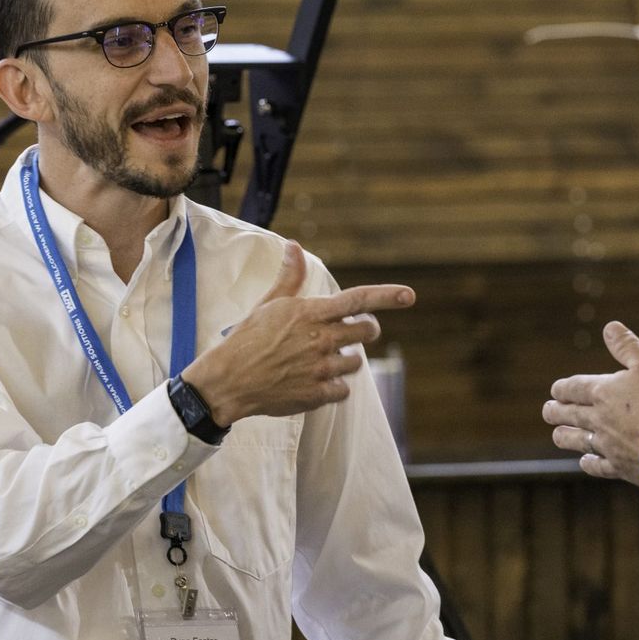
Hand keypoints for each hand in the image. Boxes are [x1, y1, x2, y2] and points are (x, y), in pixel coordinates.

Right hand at [182, 242, 413, 424]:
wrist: (229, 380)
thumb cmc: (247, 339)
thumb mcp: (268, 304)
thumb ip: (289, 277)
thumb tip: (294, 245)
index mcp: (311, 314)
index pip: (358, 300)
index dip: (387, 296)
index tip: (409, 296)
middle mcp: (321, 339)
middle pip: (366, 331)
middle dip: (366, 330)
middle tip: (351, 333)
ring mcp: (321, 368)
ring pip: (356, 361)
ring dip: (345, 359)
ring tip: (320, 359)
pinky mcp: (318, 394)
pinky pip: (343, 389)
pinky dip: (334, 386)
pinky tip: (315, 381)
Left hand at [544, 322, 638, 484]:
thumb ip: (627, 347)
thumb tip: (610, 327)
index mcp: (602, 392)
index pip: (572, 388)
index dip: (562, 388)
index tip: (555, 390)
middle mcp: (597, 419)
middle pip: (567, 415)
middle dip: (555, 411)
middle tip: (548, 410)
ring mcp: (606, 445)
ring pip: (575, 441)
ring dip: (564, 436)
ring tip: (557, 434)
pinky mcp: (617, 466)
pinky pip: (596, 465)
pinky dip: (588, 462)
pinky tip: (585, 461)